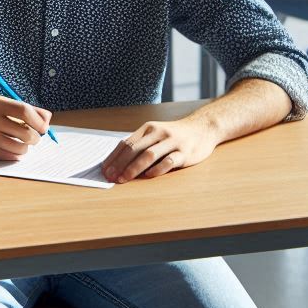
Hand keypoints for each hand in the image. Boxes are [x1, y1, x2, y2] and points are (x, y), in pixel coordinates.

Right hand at [0, 96, 52, 161]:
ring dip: (26, 147)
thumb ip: (29, 110)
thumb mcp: (5, 106)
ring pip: (20, 148)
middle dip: (36, 137)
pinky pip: (11, 157)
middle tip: (35, 137)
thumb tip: (48, 119)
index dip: (38, 120)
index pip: (24, 111)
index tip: (44, 127)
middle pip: (25, 132)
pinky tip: (12, 147)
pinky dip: (17, 154)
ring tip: (22, 142)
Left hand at [101, 118, 219, 182]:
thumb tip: (117, 163)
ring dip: (134, 168)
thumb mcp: (156, 134)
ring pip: (149, 154)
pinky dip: (157, 169)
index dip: (114, 157)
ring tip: (124, 179)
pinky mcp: (184, 152)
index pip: (126, 143)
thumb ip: (140, 145)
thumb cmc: (174, 135)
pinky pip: (169, 161)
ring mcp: (172, 142)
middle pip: (135, 149)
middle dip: (120, 164)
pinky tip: (149, 176)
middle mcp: (159, 133)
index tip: (104, 170)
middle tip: (110, 177)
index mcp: (148, 128)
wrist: (203, 128)